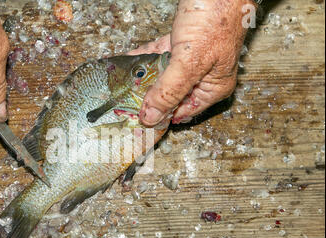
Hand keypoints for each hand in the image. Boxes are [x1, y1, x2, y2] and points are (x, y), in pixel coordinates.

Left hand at [129, 0, 254, 125]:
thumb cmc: (217, 16)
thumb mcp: (190, 61)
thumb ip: (169, 90)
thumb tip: (151, 117)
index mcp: (213, 87)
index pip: (181, 112)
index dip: (159, 117)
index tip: (135, 121)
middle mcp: (203, 75)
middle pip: (170, 94)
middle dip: (147, 97)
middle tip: (123, 104)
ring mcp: (192, 58)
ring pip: (162, 74)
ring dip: (142, 78)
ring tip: (120, 85)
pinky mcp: (182, 40)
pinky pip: (158, 54)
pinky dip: (143, 57)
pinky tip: (127, 61)